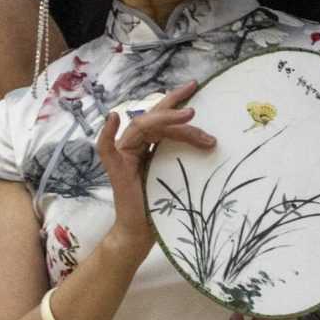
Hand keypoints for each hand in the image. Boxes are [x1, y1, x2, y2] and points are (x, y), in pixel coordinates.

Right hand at [94, 82, 211, 249]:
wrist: (142, 232)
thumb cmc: (163, 206)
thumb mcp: (180, 174)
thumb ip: (185, 155)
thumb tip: (213, 141)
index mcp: (149, 145)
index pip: (162, 118)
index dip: (176, 101)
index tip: (195, 86)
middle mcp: (134, 145)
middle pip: (154, 119)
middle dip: (174, 109)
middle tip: (196, 108)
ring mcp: (123, 155)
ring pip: (142, 127)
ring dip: (165, 120)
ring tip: (189, 117)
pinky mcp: (115, 169)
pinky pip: (106, 147)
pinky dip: (107, 133)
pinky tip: (113, 118)